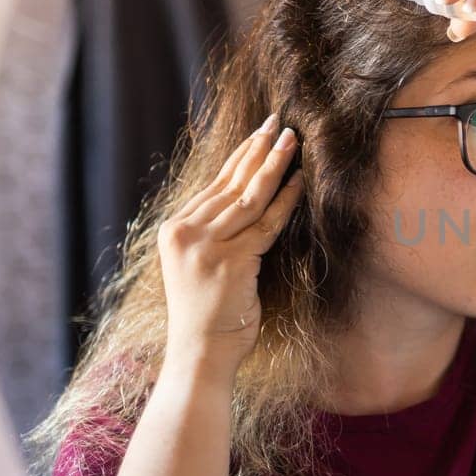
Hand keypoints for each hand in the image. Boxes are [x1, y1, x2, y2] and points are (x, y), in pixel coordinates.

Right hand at [156, 113, 304, 373]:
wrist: (199, 353)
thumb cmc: (207, 314)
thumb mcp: (200, 264)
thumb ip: (215, 233)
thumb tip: (244, 199)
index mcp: (174, 229)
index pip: (214, 184)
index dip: (240, 156)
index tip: (260, 133)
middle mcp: (185, 232)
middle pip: (230, 182)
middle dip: (258, 149)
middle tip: (280, 122)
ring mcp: (206, 246)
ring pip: (249, 197)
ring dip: (274, 165)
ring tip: (294, 140)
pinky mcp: (231, 261)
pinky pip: (266, 223)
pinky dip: (286, 200)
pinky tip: (300, 180)